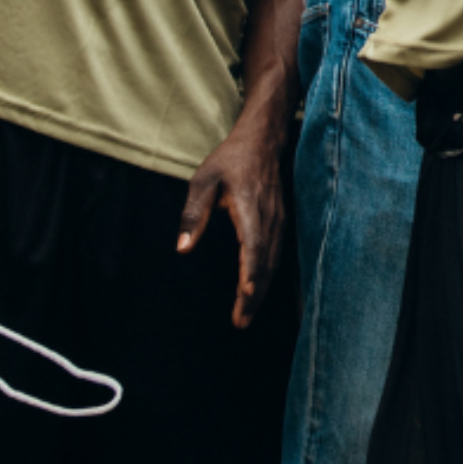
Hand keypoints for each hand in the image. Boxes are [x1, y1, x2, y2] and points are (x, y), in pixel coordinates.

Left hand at [177, 121, 285, 329]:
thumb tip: (182, 249)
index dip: (250, 270)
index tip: (246, 294)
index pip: (252, 243)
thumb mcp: (203, 181)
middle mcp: (268, 216)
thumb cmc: (229, 161)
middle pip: (265, 260)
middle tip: (241, 322)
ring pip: (273, 260)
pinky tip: (258, 290)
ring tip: (246, 316)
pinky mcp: (279, 222)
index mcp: (249, 206)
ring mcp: (278, 219)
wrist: (263, 141)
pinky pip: (277, 254)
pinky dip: (268, 275)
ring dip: (261, 289)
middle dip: (254, 293)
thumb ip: (193, 214)